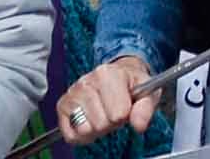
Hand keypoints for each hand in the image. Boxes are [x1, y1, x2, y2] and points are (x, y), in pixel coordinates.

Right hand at [53, 58, 167, 145]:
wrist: (119, 77)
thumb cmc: (132, 86)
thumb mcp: (147, 92)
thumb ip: (145, 108)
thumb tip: (139, 124)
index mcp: (107, 73)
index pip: (118, 113)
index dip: (125, 115)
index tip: (126, 105)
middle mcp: (85, 81)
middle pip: (101, 123)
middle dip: (110, 122)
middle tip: (113, 111)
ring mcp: (72, 93)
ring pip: (85, 129)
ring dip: (96, 128)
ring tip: (102, 114)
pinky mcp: (62, 106)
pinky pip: (71, 135)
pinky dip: (82, 135)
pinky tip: (89, 121)